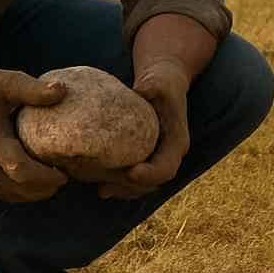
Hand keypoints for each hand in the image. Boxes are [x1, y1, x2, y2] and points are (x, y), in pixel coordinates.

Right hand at [0, 55, 68, 202]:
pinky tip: (33, 183)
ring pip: (7, 193)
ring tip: (52, 183)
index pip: (19, 169)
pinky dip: (17, 191)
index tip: (64, 172)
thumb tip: (64, 91)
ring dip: (31, 194)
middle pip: (15, 188)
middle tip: (63, 179)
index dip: (44, 176)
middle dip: (43, 189)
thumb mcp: (6, 81)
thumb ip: (33, 89)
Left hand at [96, 59, 191, 199]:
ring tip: (100, 189)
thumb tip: (141, 91)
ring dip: (122, 190)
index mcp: (176, 142)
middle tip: (106, 186)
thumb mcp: (159, 82)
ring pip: (142, 186)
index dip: (150, 174)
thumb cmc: (162, 82)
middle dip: (129, 187)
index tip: (131, 172)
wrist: (164, 82)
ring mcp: (157, 160)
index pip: (167, 168)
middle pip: (152, 184)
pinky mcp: (144, 159)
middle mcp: (168, 155)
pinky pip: (133, 179)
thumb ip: (153, 87)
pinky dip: (118, 183)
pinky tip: (97, 182)